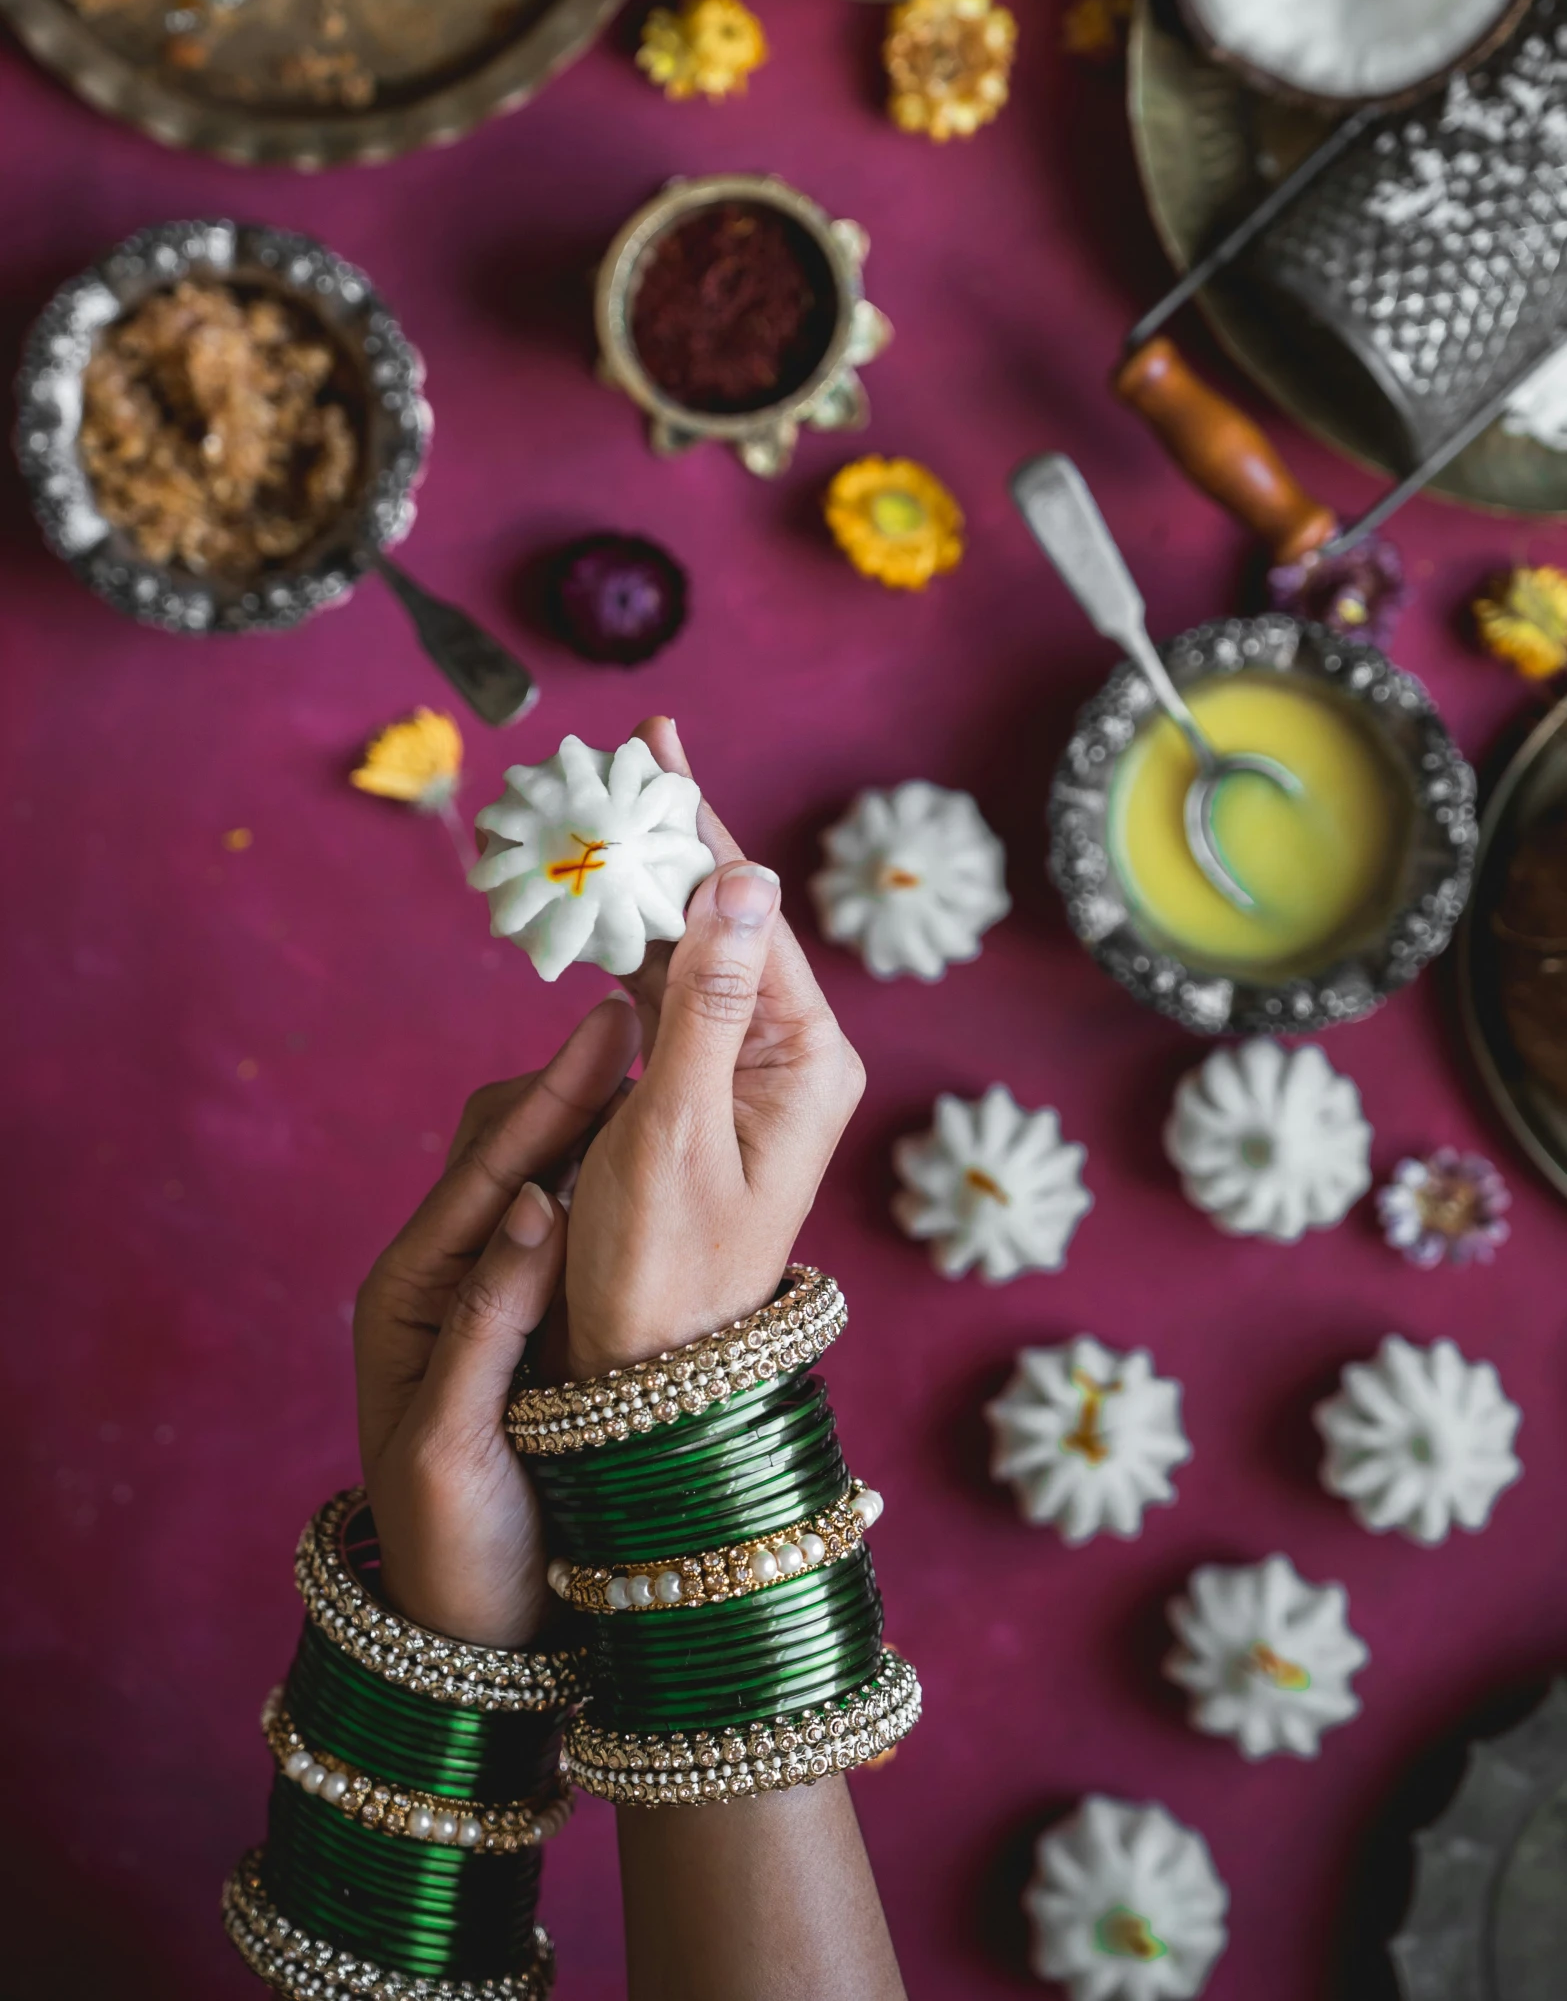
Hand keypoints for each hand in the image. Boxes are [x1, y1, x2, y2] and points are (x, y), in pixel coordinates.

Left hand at [353, 995, 639, 1645]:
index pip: (493, 1170)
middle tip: (649, 1009)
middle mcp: (441, 1278)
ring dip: (596, 1117)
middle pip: (508, 1147)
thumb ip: (488, 1323)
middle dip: (576, 1082)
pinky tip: (655, 1149)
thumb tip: (533, 1203)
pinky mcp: (518, 1322)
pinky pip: (560, 1224)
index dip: (557, 1095)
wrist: (456, 1638)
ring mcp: (480, 1296)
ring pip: (538, 1175)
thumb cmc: (449, 1552)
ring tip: (663, 1052)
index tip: (618, 1020)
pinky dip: (605, 1174)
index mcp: (411, 1295)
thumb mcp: (456, 1444)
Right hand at [551, 715, 865, 1379]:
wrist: (649, 1380)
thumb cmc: (661, 1270)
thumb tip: (742, 877)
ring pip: (692, 950)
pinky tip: (601, 899)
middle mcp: (788, 1055)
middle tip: (625, 751)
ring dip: (646, 882)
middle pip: (726, 917)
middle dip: (673, 835)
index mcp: (804, 1059)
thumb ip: (707, 1002)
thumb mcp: (676, 1131)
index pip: (749, 911)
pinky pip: (669, 997)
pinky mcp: (703, 1095)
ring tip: (605, 805)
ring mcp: (747, 1074)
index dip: (702, 822)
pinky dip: (628, 944)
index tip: (660, 742)